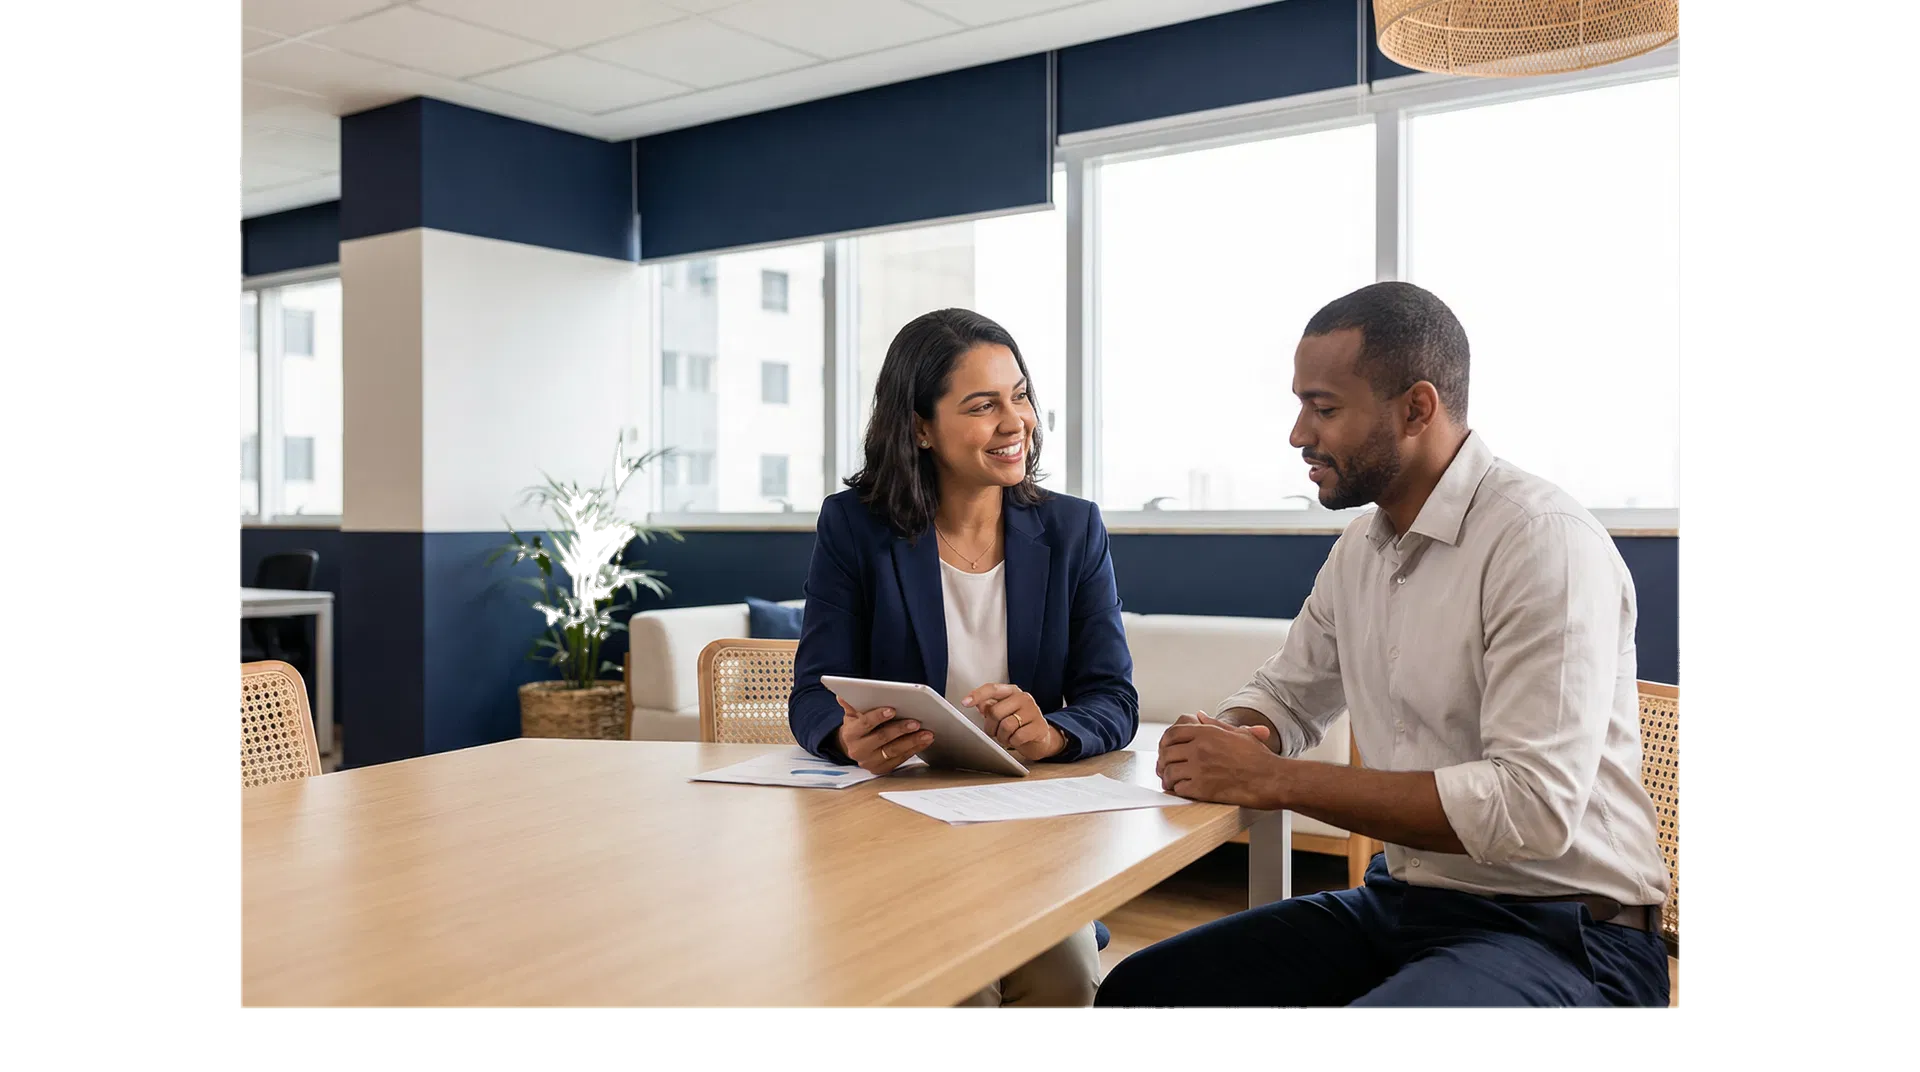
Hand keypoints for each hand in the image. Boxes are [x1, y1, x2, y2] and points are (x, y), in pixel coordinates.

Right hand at [836, 698, 933, 774]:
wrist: (853, 745)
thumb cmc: (857, 725)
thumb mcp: (852, 713)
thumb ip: (852, 704)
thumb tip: (843, 695)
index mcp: (850, 734)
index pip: (864, 724)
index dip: (878, 716)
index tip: (893, 709)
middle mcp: (858, 750)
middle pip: (882, 739)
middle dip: (900, 730)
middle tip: (917, 722)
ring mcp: (870, 762)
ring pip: (893, 751)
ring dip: (912, 742)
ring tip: (927, 733)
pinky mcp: (881, 769)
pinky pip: (900, 759)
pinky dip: (914, 750)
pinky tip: (924, 741)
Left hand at [962, 683, 1065, 760]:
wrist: (1041, 738)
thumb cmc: (1018, 723)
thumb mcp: (1003, 713)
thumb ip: (990, 707)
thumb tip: (979, 704)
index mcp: (1012, 691)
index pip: (992, 689)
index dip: (977, 695)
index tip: (965, 702)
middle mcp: (1024, 698)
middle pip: (995, 711)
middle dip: (991, 727)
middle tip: (994, 732)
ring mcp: (1033, 711)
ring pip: (1006, 726)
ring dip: (1002, 737)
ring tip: (1007, 737)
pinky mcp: (1039, 727)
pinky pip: (1017, 737)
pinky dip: (1013, 742)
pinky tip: (1016, 740)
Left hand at [1156, 714, 1281, 806]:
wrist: (1271, 779)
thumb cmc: (1259, 758)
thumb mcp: (1238, 734)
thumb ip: (1216, 724)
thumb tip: (1200, 715)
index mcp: (1207, 733)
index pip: (1173, 733)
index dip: (1165, 742)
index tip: (1166, 749)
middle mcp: (1200, 749)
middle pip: (1167, 753)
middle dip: (1164, 761)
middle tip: (1166, 767)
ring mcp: (1200, 769)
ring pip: (1170, 772)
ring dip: (1168, 778)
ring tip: (1171, 781)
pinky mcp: (1202, 789)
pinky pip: (1179, 789)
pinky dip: (1178, 790)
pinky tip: (1183, 790)